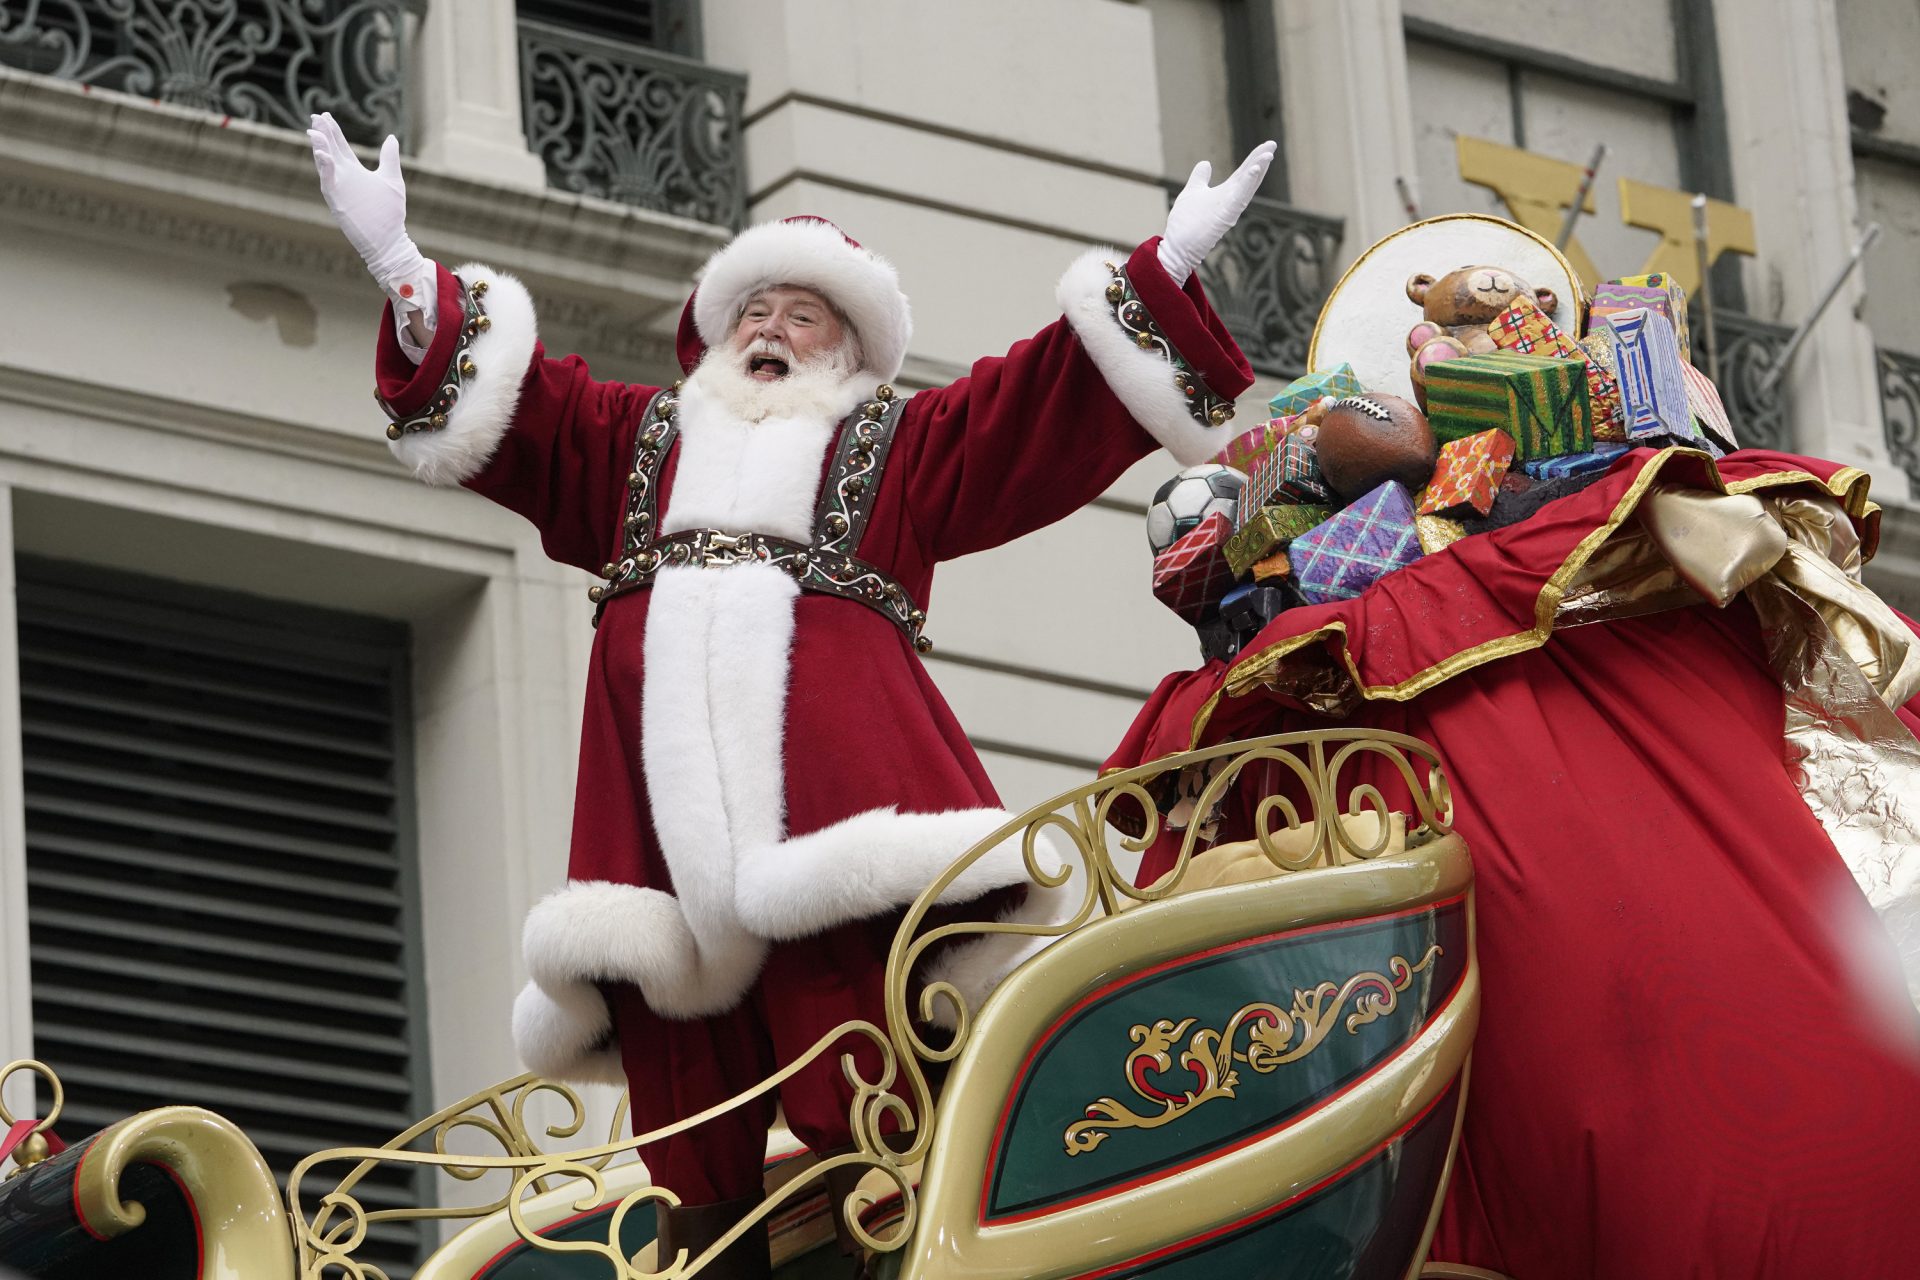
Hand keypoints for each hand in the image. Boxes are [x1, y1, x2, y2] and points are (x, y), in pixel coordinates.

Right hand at [307, 112, 426, 295]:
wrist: (389, 239)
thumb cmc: (390, 212)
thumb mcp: (392, 179)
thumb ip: (389, 158)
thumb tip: (391, 137)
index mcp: (355, 171)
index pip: (340, 146)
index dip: (333, 131)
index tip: (325, 114)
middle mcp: (344, 177)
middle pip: (329, 150)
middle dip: (322, 134)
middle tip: (315, 116)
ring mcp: (339, 188)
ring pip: (324, 164)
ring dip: (319, 148)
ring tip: (315, 132)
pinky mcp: (338, 201)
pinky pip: (328, 182)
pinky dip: (325, 168)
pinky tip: (323, 154)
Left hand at [1157, 141, 1277, 285]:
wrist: (1177, 247)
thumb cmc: (1186, 223)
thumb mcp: (1192, 192)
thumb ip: (1200, 178)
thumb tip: (1205, 163)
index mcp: (1226, 193)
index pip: (1243, 173)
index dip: (1254, 159)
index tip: (1266, 145)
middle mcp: (1231, 200)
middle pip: (1249, 177)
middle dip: (1261, 161)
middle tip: (1273, 144)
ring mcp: (1230, 208)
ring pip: (1248, 186)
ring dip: (1258, 170)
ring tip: (1268, 154)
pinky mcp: (1226, 216)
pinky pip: (1239, 198)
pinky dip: (1247, 184)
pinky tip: (1255, 170)